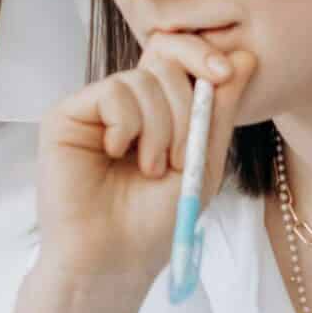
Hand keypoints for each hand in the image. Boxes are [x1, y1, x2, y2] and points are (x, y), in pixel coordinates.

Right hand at [37, 35, 252, 283]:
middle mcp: (124, 102)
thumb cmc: (156, 220)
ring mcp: (93, 107)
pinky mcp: (65, 116)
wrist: (115, 258)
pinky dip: (127, 125)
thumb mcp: (204, 162)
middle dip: (186, 108)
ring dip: (160, 128)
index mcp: (156, 108)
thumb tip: (246, 55)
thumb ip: (221, 109)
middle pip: (165, 62)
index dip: (202, 54)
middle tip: (182, 158)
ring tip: (151, 169)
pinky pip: (112, 92)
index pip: (178, 55)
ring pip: (142, 79)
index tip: (225, 74)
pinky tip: (118, 155)